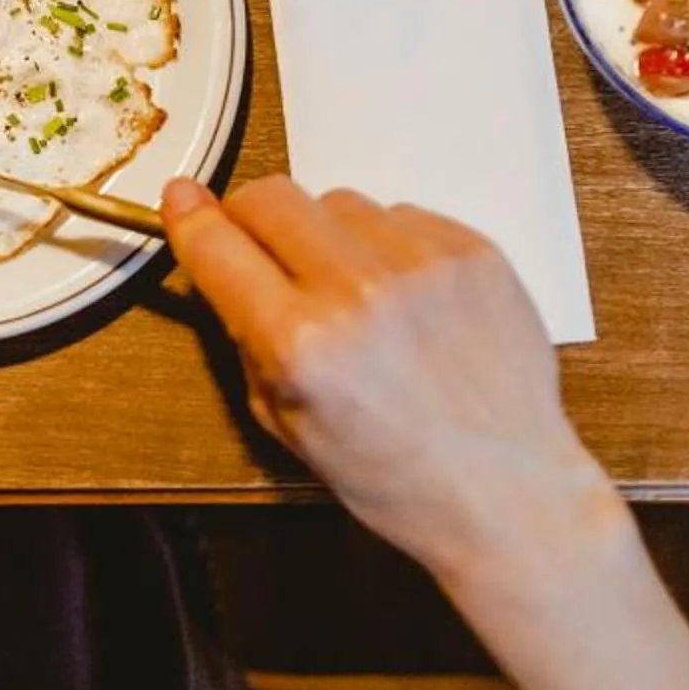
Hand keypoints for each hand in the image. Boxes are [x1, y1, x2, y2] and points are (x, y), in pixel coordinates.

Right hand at [162, 175, 620, 591]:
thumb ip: (248, 339)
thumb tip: (224, 265)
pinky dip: (391, 246)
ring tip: (360, 295)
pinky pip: (403, 215)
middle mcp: (355, 289)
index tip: (181, 200)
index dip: (189, 218)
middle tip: (267, 252)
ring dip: (329, 235)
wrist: (507, 493)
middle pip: (270, 196)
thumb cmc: (395, 478)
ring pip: (339, 201)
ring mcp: (420, 263)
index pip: (217, 244)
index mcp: (299, 343)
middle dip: (253, 219)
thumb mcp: (288, 425)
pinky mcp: (472, 250)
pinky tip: (410, 299)